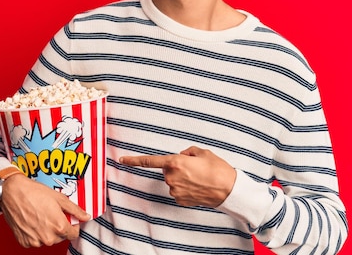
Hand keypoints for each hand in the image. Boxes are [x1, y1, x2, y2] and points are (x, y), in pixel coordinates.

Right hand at [0, 174, 90, 247]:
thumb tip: (85, 216)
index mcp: (59, 227)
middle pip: (61, 237)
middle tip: (52, 213)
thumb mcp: (59, 198)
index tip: (68, 218)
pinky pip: (35, 240)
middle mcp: (47, 238)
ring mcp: (35, 241)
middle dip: (59, 227)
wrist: (12, 192)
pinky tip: (32, 220)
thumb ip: (75, 210)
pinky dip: (35, 233)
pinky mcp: (24, 242)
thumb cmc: (34, 193)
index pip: (74, 234)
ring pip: (48, 239)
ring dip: (47, 231)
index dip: (73, 225)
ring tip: (41, 215)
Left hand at [120, 146, 236, 206]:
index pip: (150, 161)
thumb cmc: (217, 169)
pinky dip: (186, 188)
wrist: (228, 190)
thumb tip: (182, 156)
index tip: (122, 160)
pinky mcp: (180, 200)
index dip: (134, 160)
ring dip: (183, 177)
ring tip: (200, 177)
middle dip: (178, 166)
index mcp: (175, 163)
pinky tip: (198, 186)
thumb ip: (187, 152)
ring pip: (174, 180)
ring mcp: (175, 190)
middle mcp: (172, 177)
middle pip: (168, 169)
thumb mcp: (202, 152)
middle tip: (195, 167)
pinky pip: (179, 190)